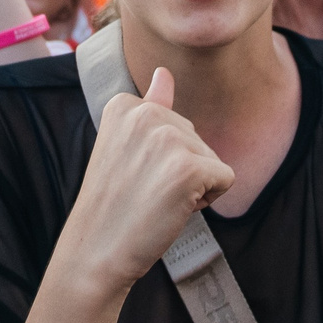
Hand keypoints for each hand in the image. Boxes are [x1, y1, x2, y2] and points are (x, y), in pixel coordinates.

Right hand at [50, 65, 234, 301]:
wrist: (96, 251)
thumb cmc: (111, 205)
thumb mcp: (124, 146)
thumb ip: (150, 106)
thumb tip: (164, 71)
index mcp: (125, 105)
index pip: (173, 122)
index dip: (161, 156)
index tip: (131, 174)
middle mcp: (146, 114)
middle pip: (195, 138)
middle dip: (180, 168)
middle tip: (142, 192)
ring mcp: (168, 140)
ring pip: (211, 158)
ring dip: (194, 185)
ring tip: (155, 200)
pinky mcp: (190, 168)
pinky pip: (226, 178)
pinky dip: (208, 200)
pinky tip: (174, 209)